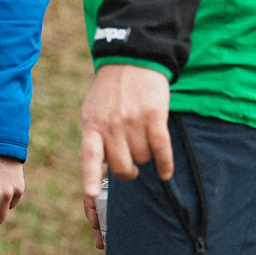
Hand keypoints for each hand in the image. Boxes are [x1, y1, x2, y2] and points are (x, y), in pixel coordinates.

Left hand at [80, 64, 172, 248]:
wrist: (131, 59)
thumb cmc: (110, 92)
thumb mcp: (92, 112)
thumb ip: (95, 139)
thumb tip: (100, 174)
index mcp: (91, 125)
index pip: (90, 158)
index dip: (90, 178)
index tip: (91, 195)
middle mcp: (110, 125)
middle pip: (121, 167)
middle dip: (128, 172)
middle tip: (131, 167)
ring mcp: (132, 121)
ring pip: (143, 159)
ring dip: (146, 158)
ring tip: (143, 143)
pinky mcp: (154, 116)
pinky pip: (161, 149)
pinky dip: (165, 164)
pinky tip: (166, 171)